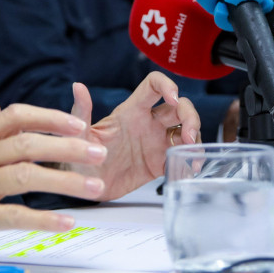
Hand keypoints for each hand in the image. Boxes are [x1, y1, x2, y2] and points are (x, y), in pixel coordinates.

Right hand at [0, 100, 107, 263]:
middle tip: (97, 153)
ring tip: (92, 188)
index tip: (78, 127)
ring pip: (23, 176)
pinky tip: (64, 222)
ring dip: (64, 182)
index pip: (15, 117)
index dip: (50, 118)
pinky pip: (10, 215)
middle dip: (67, 147)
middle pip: (25, 143)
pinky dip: (41, 218)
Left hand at [67, 71, 200, 200]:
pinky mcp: (160, 162)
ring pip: (186, 129)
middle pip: (179, 107)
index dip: (167, 85)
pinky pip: (183, 156)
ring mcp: (156, 142)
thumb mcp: (80, 135)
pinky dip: (192, 159)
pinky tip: (191, 168)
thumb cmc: (80, 157)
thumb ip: (81, 111)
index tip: (174, 98)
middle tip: (189, 137)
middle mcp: (147, 123)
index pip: (153, 86)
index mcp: (131, 111)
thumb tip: (77, 86)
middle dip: (190, 116)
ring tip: (192, 156)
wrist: (85, 187)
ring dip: (195, 137)